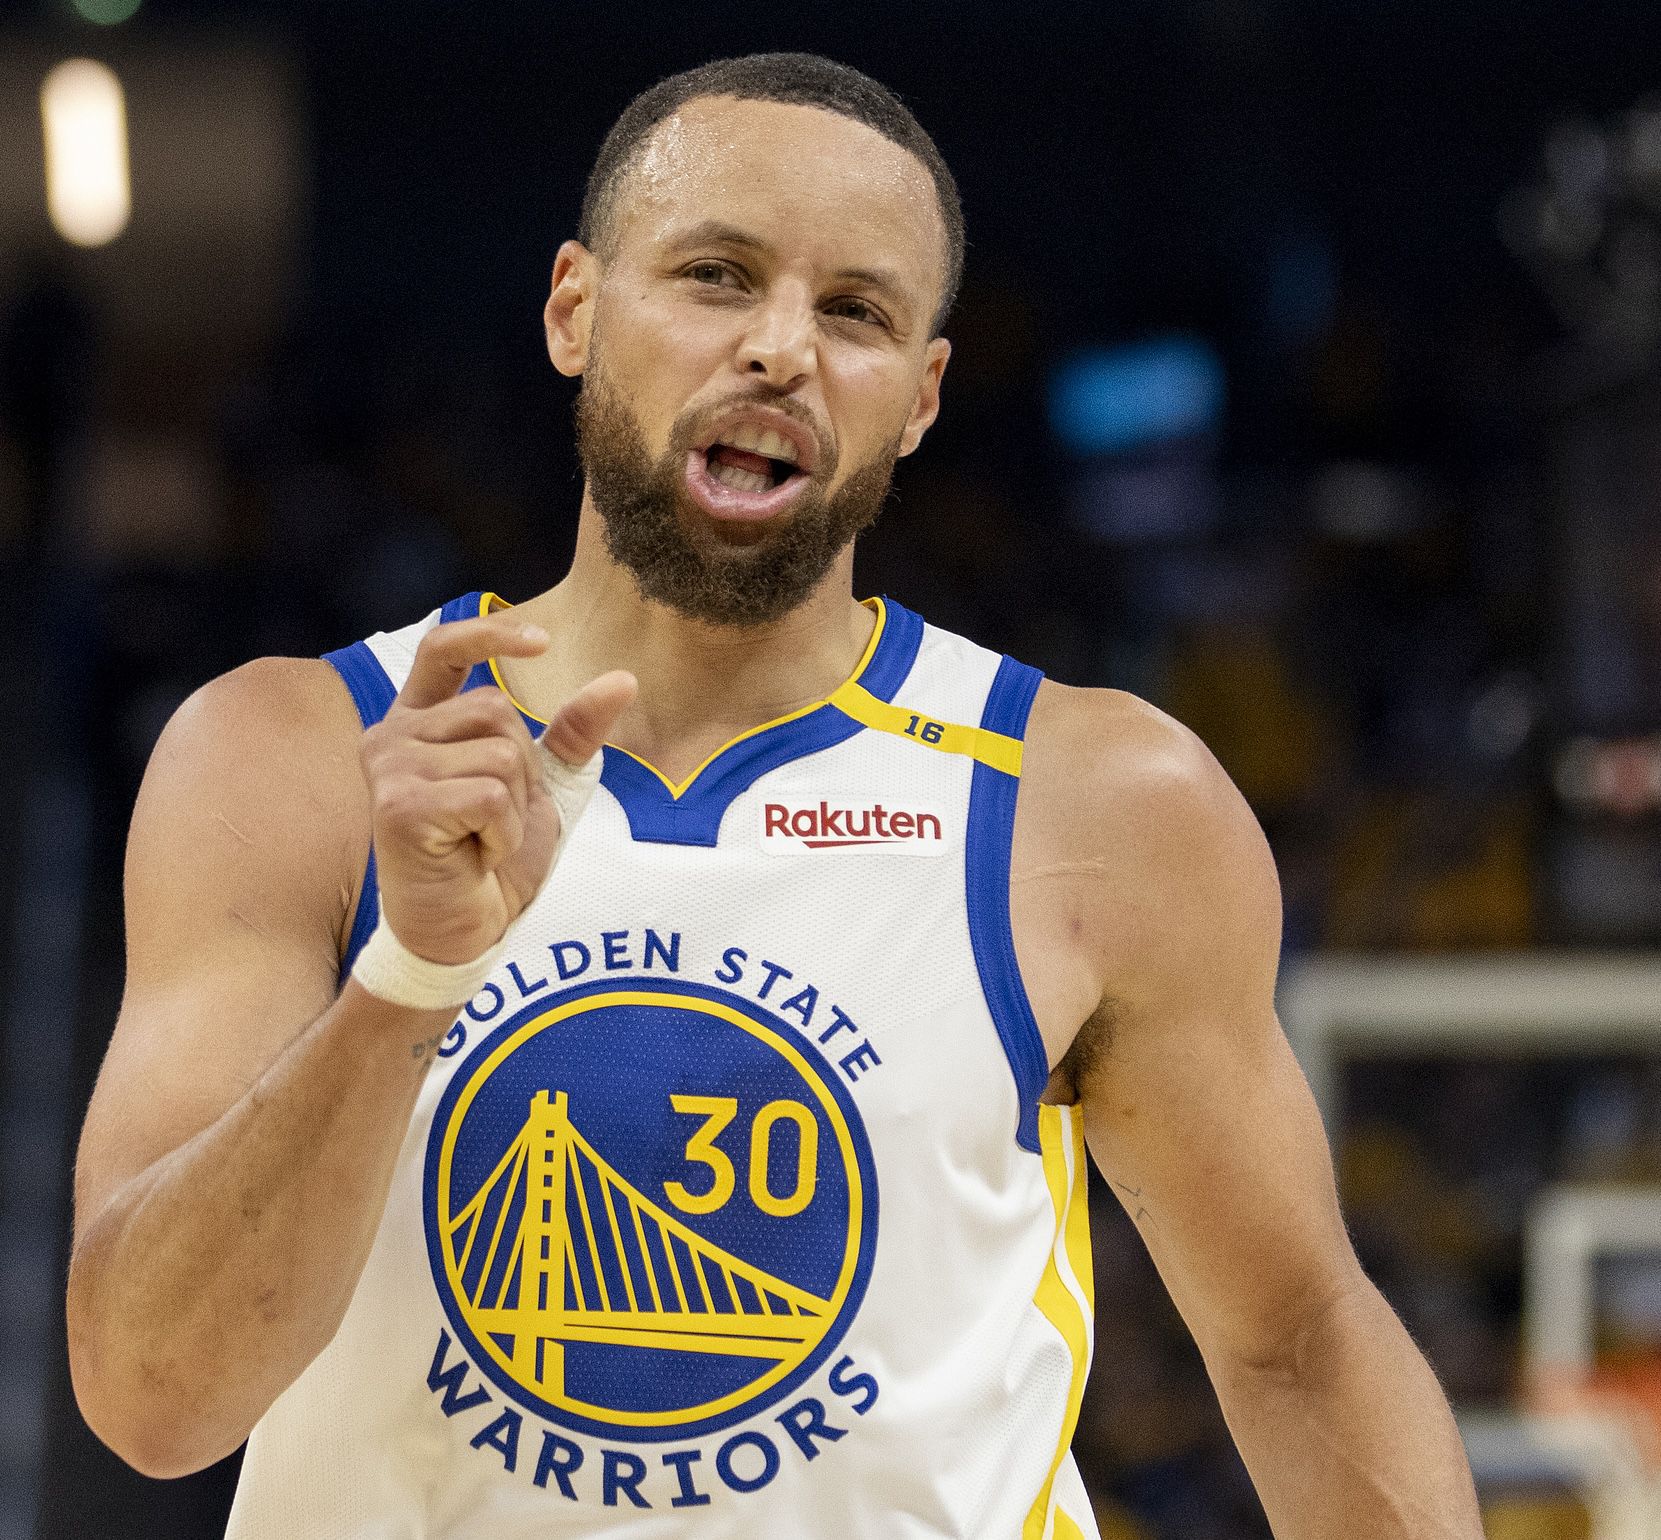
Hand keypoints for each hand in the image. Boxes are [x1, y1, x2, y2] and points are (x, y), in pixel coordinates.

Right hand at [360, 614, 635, 964]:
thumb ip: (571, 733)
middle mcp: (391, 736)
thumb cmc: (490, 861)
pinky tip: (475, 858)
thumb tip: (623, 679)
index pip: (443, 649)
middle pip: (495, 710)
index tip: (543, 642)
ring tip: (480, 841)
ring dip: (513, 809)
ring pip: (499, 754)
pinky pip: (490, 796)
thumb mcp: (541, 788)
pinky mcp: (399, 805)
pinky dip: (502, 833)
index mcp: (418, 723)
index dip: (490, 633)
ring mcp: (389, 768)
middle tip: (491, 822)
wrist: (463, 932)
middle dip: (521, 771)